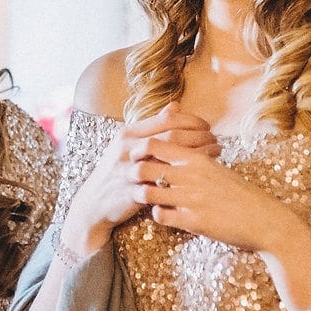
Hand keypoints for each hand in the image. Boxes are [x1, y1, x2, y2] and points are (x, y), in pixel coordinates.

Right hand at [67, 102, 219, 251]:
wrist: (94, 205)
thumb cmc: (115, 172)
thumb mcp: (128, 145)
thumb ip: (152, 125)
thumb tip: (176, 106)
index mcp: (128, 133)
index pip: (167, 119)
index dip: (191, 120)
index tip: (207, 126)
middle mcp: (128, 148)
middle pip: (173, 135)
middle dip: (200, 136)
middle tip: (216, 140)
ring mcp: (131, 170)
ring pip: (173, 156)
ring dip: (199, 154)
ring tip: (215, 154)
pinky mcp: (136, 191)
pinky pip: (168, 182)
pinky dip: (188, 177)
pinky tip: (201, 176)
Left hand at [138, 148, 307, 255]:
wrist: (264, 220)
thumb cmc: (241, 194)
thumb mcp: (217, 169)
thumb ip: (196, 156)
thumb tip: (178, 144)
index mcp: (197, 159)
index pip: (156, 144)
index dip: (140, 149)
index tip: (137, 156)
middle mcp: (191, 176)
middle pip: (144, 167)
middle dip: (133, 173)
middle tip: (133, 179)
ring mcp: (190, 199)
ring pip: (147, 193)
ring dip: (142, 195)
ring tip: (145, 197)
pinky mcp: (193, 221)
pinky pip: (160, 216)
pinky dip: (156, 215)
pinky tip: (163, 214)